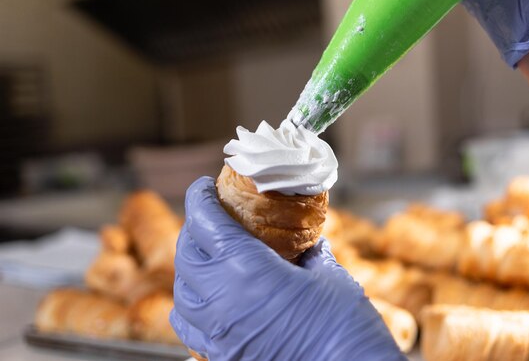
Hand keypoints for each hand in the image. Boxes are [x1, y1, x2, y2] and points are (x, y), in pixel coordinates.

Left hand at [170, 177, 403, 360]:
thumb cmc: (344, 326)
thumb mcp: (330, 278)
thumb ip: (312, 255)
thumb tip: (308, 244)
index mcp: (246, 268)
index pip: (204, 221)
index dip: (198, 197)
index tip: (204, 186)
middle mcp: (221, 299)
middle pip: (186, 254)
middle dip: (194, 229)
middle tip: (211, 218)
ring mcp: (217, 332)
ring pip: (182, 292)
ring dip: (190, 268)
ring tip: (208, 257)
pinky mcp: (221, 356)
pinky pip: (189, 327)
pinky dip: (191, 306)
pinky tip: (209, 299)